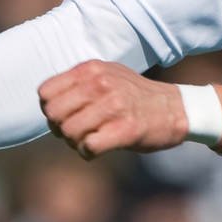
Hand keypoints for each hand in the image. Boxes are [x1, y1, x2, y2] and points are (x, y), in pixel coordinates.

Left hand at [38, 61, 188, 158]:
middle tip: (77, 132)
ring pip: (69, 132)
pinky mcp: (125, 130)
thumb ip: (78, 83)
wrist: (176, 109)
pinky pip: (88, 147)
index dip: (50, 109)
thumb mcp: (107, 75)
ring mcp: (114, 106)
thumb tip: (47, 103)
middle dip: (60, 128)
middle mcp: (101, 84)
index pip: (45, 92)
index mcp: (92, 69)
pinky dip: (89, 152)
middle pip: (53, 114)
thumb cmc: (135, 96)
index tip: (67, 115)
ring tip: (91, 139)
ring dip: (76, 142)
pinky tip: (100, 148)